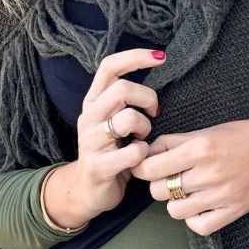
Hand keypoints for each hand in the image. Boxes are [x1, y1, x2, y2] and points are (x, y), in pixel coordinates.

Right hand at [47, 47, 166, 227]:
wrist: (87, 191)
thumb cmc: (111, 151)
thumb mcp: (113, 120)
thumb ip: (125, 99)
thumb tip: (156, 70)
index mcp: (93, 102)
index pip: (109, 67)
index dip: (135, 57)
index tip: (161, 57)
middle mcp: (89, 117)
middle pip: (122, 89)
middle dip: (148, 98)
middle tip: (155, 114)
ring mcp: (90, 141)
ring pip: (128, 118)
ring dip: (145, 128)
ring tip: (143, 139)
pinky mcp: (98, 166)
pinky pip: (133, 152)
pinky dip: (143, 154)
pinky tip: (140, 158)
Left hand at [128, 119, 248, 234]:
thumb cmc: (241, 136)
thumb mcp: (205, 131)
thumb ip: (173, 142)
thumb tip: (144, 154)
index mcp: (200, 148)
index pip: (150, 168)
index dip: (142, 168)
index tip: (146, 166)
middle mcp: (209, 173)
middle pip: (158, 191)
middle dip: (158, 185)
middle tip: (169, 178)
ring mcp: (222, 195)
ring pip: (175, 211)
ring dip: (175, 202)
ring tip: (187, 191)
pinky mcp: (234, 211)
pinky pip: (199, 226)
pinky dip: (194, 219)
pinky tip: (200, 206)